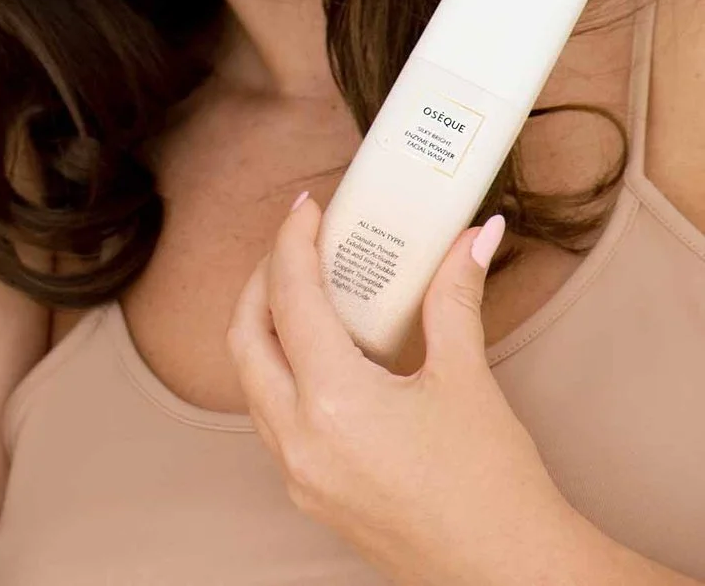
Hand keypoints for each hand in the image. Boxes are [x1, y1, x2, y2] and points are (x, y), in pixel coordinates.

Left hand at [229, 194, 577, 584]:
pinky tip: (319, 361)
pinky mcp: (308, 495)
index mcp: (332, 402)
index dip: (293, 244)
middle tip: (296, 249)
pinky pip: (272, 421)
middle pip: (246, 337)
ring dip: (267, 332)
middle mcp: (298, 439)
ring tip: (304, 296)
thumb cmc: (495, 487)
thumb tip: (475, 237)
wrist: (512, 575)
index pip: (290, 300)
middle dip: (262, 283)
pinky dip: (282, 379)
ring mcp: (296, 473)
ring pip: (252, 383)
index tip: (305, 209)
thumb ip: (455, 300)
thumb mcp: (468, 381)